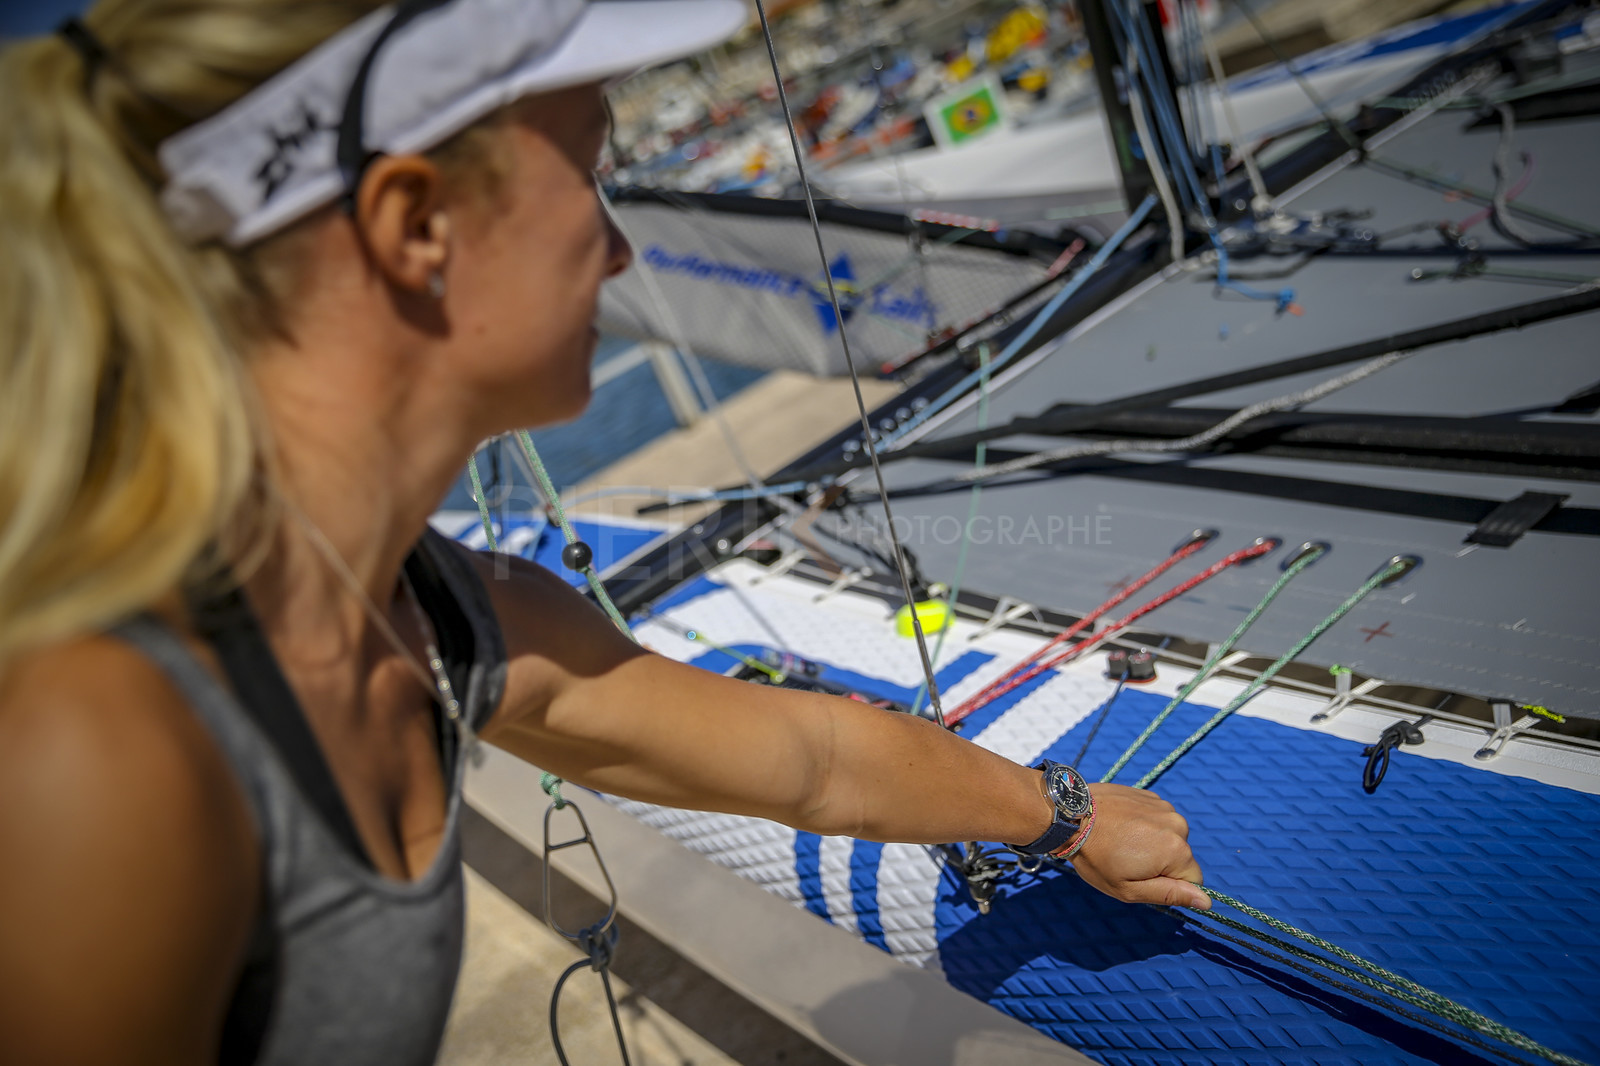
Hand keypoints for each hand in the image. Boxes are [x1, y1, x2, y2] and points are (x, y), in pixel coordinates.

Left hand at [1069, 784, 1208, 909]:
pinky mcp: (1151, 795)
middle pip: (1182, 857)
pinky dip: (1145, 825)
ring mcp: (1164, 806)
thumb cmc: (1097, 858)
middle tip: (1127, 860)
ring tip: (1122, 841)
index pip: (1193, 880)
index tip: (1141, 877)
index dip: (1168, 885)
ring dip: (1152, 842)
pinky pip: (1158, 819)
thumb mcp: (1130, 889)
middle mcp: (1178, 825)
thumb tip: (1206, 901)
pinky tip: (1121, 825)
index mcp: (1177, 851)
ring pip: (1170, 837)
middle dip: (1160, 863)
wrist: (1070, 816)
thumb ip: (1171, 894)